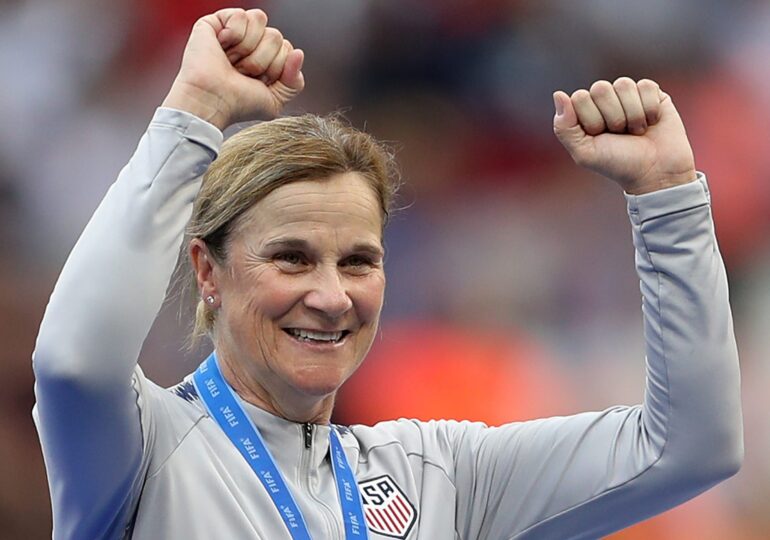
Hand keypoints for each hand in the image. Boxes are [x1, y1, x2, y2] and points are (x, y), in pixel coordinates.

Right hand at [162, 8, 304, 129]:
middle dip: (261, 59)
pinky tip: (222, 46)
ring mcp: (234, 32)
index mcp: (266, 59)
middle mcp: (251, 43)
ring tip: (231, 61)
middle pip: (275, 35)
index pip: (287, 48)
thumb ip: (294, 82)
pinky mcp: (216, 22)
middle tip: (241, 73)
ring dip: (247, 47)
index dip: (276, 67)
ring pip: (260, 19)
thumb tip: (299, 53)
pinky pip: (241, 15)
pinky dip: (233, 34)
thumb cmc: (239, 104)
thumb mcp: (275, 101)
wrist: (213, 101)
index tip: (258, 82)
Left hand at [553, 78, 695, 193]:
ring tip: (636, 131)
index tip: (601, 136)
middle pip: (600, 88)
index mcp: (584, 111)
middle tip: (620, 134)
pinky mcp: (651, 92)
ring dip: (632, 114)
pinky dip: (650, 109)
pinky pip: (646, 86)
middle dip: (612, 117)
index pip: (580, 97)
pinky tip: (651, 122)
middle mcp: (604, 99)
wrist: (656, 171)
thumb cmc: (618, 163)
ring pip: (623, 85)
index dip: (592, 119)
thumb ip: (564, 127)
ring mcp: (627, 94)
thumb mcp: (584, 153)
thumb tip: (558, 94)